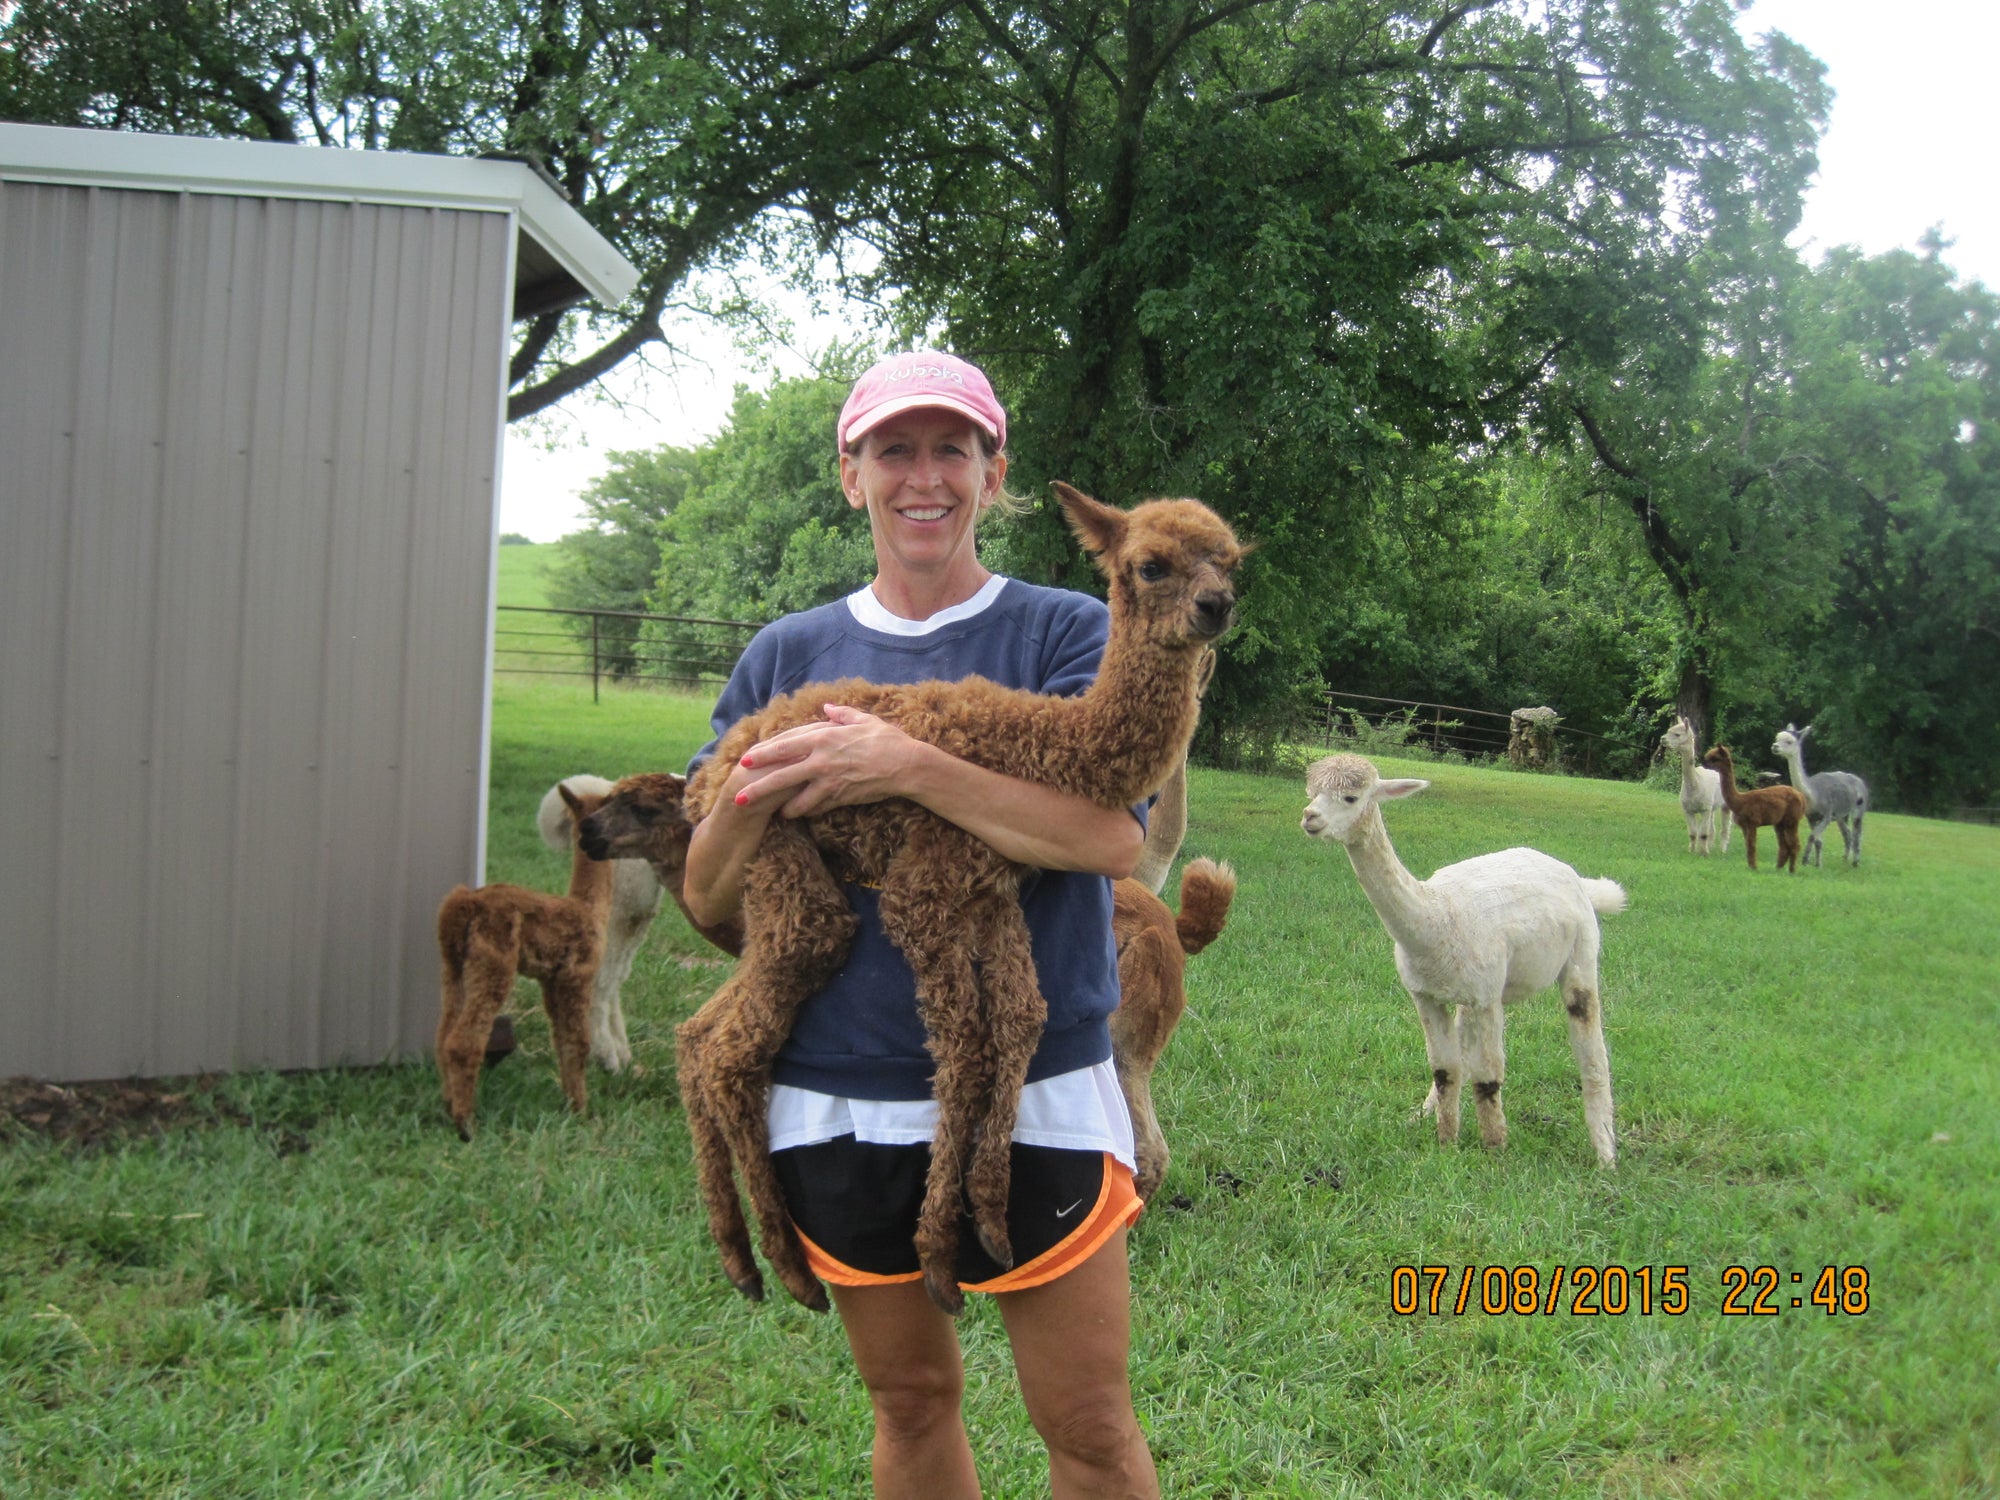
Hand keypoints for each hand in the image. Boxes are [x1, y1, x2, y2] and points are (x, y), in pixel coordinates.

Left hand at [732, 704, 923, 819]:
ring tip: (767, 812)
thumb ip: (842, 714)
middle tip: (739, 794)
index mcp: (824, 736)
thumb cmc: (887, 740)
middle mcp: (821, 758)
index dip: (763, 753)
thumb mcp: (864, 720)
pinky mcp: (840, 796)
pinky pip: (816, 806)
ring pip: (796, 797)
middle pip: (782, 773)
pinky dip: (806, 811)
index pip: (785, 745)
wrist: (907, 765)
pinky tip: (796, 815)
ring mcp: (829, 779)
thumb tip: (828, 708)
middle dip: (758, 785)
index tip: (746, 759)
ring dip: (780, 806)